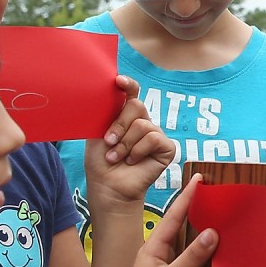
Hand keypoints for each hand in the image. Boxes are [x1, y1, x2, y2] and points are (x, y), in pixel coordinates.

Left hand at [85, 78, 175, 213]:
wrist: (108, 185)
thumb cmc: (101, 161)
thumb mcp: (98, 132)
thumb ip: (107, 112)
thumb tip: (112, 92)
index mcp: (126, 115)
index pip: (132, 93)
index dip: (128, 85)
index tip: (118, 81)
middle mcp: (143, 122)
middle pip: (137, 105)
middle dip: (119, 125)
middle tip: (109, 141)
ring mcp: (156, 135)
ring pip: (143, 125)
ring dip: (125, 144)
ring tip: (117, 157)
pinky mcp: (167, 148)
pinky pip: (154, 138)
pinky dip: (138, 151)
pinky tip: (132, 161)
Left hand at [103, 174, 218, 266]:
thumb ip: (192, 257)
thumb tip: (213, 231)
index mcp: (152, 250)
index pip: (173, 217)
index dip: (187, 197)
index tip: (199, 178)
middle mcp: (158, 258)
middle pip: (181, 229)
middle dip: (196, 212)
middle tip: (214, 196)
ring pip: (187, 249)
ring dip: (203, 237)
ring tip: (221, 221)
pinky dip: (204, 259)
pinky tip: (217, 258)